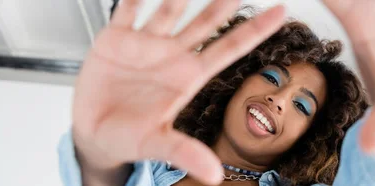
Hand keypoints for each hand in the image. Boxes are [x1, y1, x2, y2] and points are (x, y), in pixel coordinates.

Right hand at [72, 0, 284, 184]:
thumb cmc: (128, 137)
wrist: (93, 132)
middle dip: (224, 2)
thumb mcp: (157, 144)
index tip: (281, 10)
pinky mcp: (117, 38)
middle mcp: (171, 56)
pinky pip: (127, 8)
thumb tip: (215, 174)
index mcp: (187, 76)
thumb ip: (185, 152)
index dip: (256, 30)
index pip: (230, 48)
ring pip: (170, 9)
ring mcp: (146, 44)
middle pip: (206, 22)